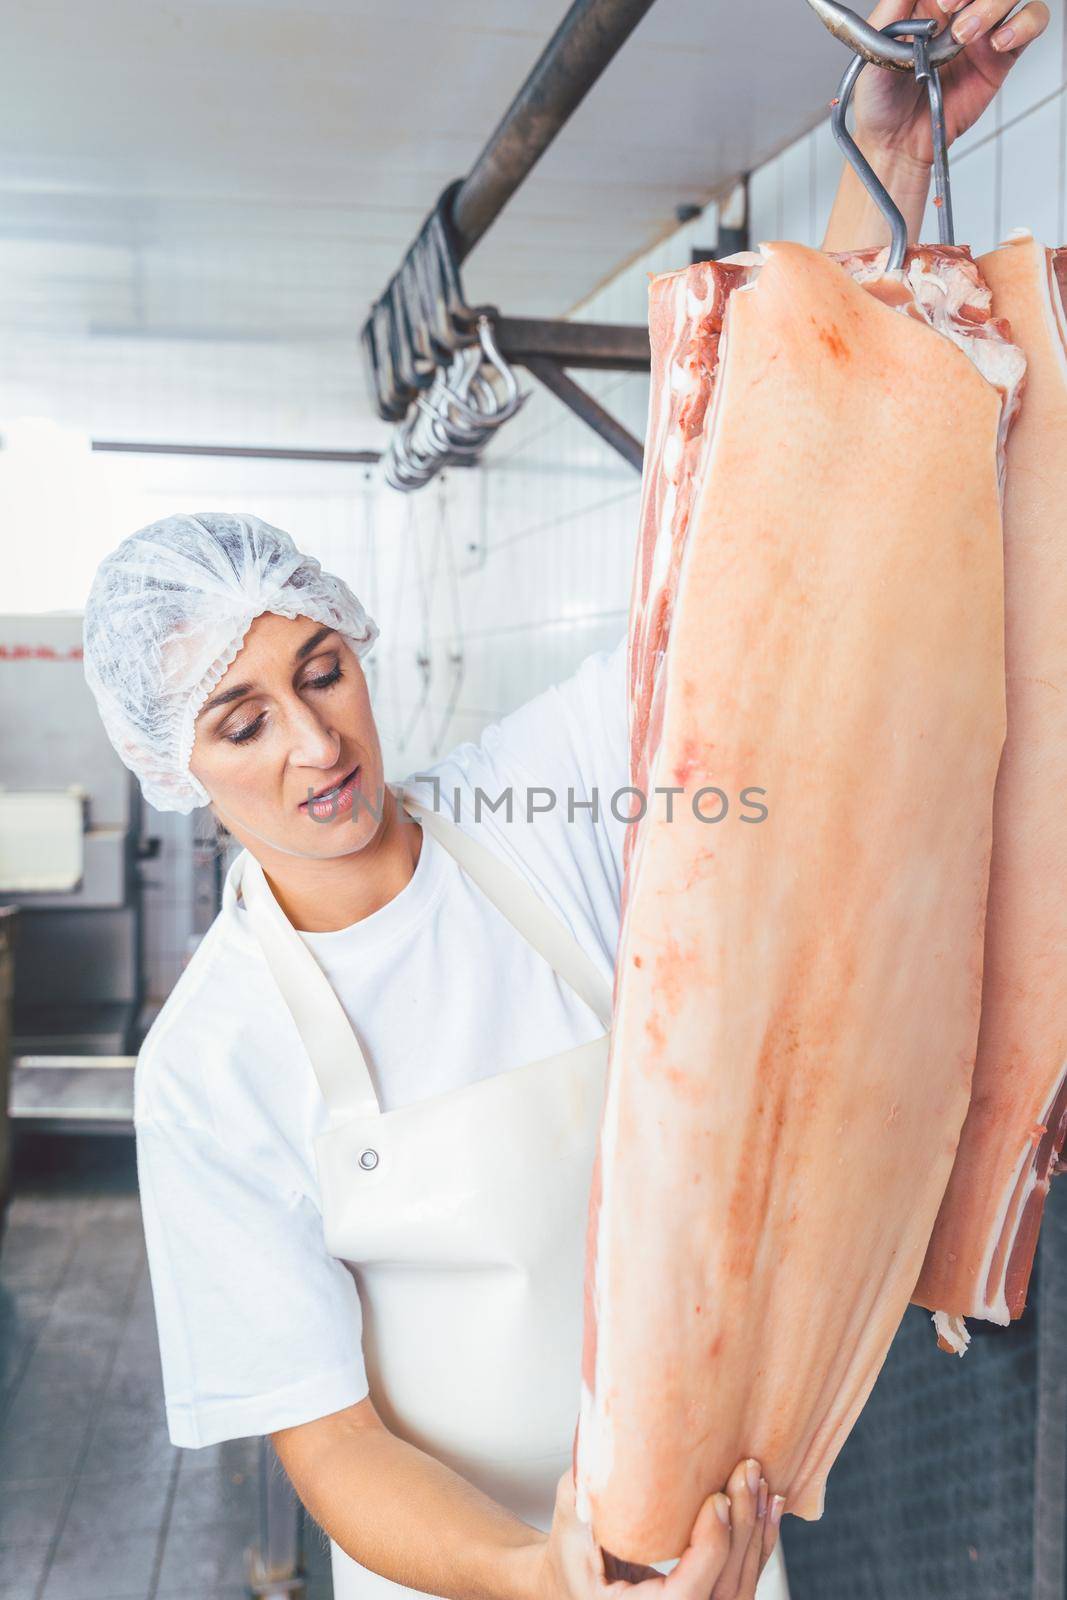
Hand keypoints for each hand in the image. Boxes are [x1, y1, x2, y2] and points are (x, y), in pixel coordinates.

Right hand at [536, 1459, 782, 1599]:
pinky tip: (768, 1507)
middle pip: (723, 1592)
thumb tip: (604, 1422)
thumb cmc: (568, 1547)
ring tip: (760, 1484)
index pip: (686, 1596)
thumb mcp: (569, 1510)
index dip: (709, 1551)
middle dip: (742, 1531)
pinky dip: (758, 1546)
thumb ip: (589, 1478)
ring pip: (738, 1590)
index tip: (717, 1499)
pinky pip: (739, 1584)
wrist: (570, 1579)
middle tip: (746, 1474)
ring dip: (756, 1535)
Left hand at [853, 0, 1050, 164]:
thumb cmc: (880, 101)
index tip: (942, 3)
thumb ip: (890, 13)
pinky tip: (999, 43)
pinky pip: (1032, 22)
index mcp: (927, 2)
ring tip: (966, 37)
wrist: (896, 142)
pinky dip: (1025, 24)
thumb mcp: (871, 51)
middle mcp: (959, 11)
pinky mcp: (1001, 55)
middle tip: (953, 13)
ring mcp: (983, 30)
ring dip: (994, 5)